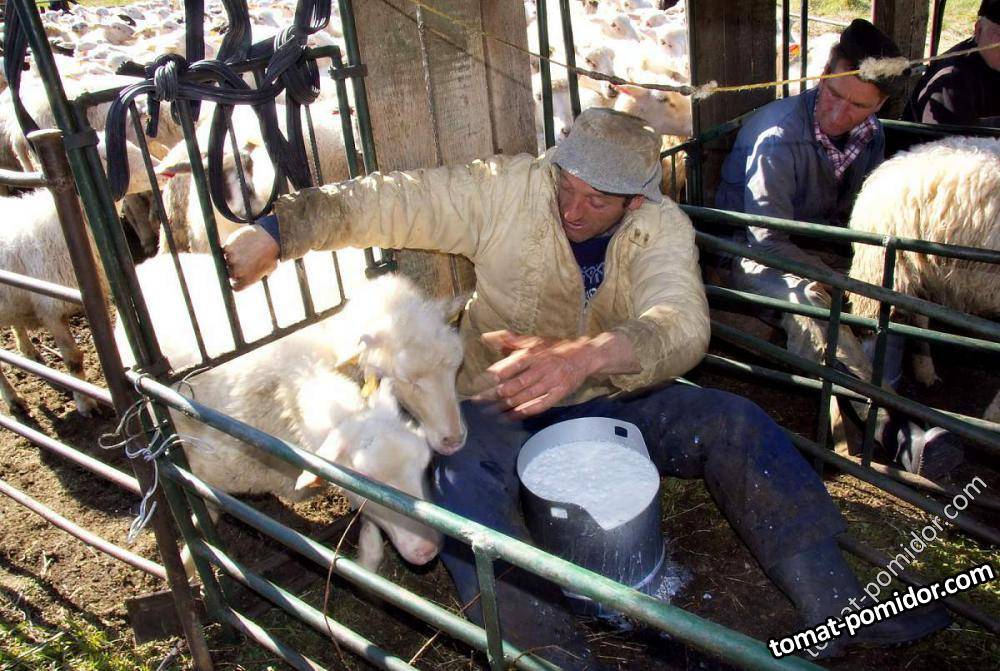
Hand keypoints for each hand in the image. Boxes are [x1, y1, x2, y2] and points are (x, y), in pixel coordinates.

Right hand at [223, 225, 278, 290]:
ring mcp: (232, 260)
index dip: (236, 282)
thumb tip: (250, 278)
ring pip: (226, 261)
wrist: (270, 236)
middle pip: (229, 274)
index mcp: (248, 280)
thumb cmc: (272, 253)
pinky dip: (229, 248)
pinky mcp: (228, 248)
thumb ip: (258, 276)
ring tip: (243, 250)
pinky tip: (239, 244)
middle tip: (241, 262)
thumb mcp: (269, 269)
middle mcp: (238, 272)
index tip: (238, 278)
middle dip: (234, 269)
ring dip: (231, 257)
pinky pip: (225, 250)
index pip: (235, 287)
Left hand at [472, 330, 595, 417]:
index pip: (507, 367)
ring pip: (523, 397)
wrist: (584, 356)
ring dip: (504, 407)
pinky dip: (522, 413)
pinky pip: (538, 406)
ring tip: (488, 412)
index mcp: (532, 354)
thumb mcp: (533, 340)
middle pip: (513, 385)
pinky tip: (509, 417)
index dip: (491, 378)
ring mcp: (550, 383)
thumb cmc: (554, 348)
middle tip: (478, 402)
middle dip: (493, 396)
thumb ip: (509, 339)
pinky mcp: (558, 394)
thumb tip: (486, 337)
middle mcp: (540, 368)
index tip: (477, 384)